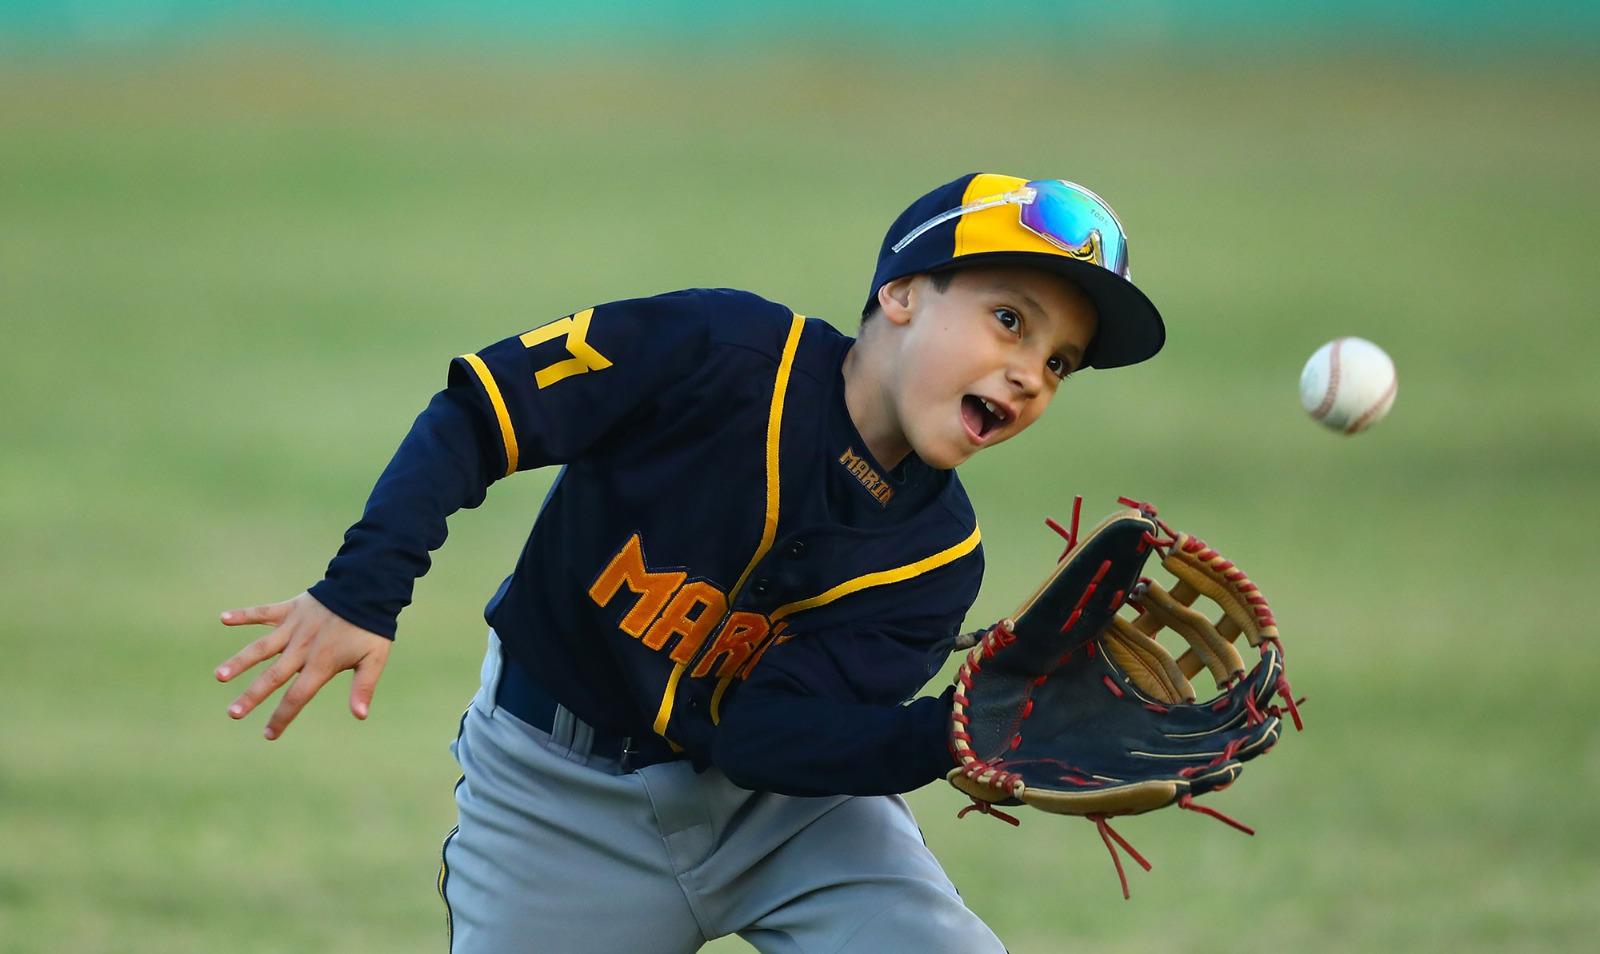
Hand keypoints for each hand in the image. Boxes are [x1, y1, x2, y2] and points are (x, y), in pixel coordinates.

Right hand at [215, 592, 391, 739]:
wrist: (368, 589)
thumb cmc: (370, 628)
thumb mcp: (374, 659)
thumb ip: (364, 687)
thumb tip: (360, 716)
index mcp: (322, 662)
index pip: (298, 696)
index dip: (283, 716)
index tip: (268, 735)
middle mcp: (302, 647)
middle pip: (273, 676)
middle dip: (252, 695)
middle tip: (232, 713)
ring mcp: (293, 627)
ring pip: (262, 647)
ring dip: (240, 660)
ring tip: (220, 675)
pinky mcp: (289, 610)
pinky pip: (263, 612)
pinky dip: (244, 615)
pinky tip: (223, 618)